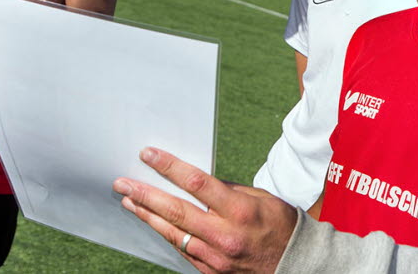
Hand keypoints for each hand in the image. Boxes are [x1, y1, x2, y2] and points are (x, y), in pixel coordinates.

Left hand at [113, 147, 296, 272]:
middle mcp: (225, 235)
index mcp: (240, 211)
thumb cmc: (281, 226)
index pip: (197, 184)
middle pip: (175, 211)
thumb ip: (228, 191)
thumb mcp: (261, 199)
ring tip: (128, 201)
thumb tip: (197, 182)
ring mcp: (215, 257)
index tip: (149, 155)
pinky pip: (182, 250)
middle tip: (122, 182)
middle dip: (145, 195)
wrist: (295, 265)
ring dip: (147, 216)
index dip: (169, 167)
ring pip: (172, 233)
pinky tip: (153, 222)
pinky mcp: (210, 271)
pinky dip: (165, 234)